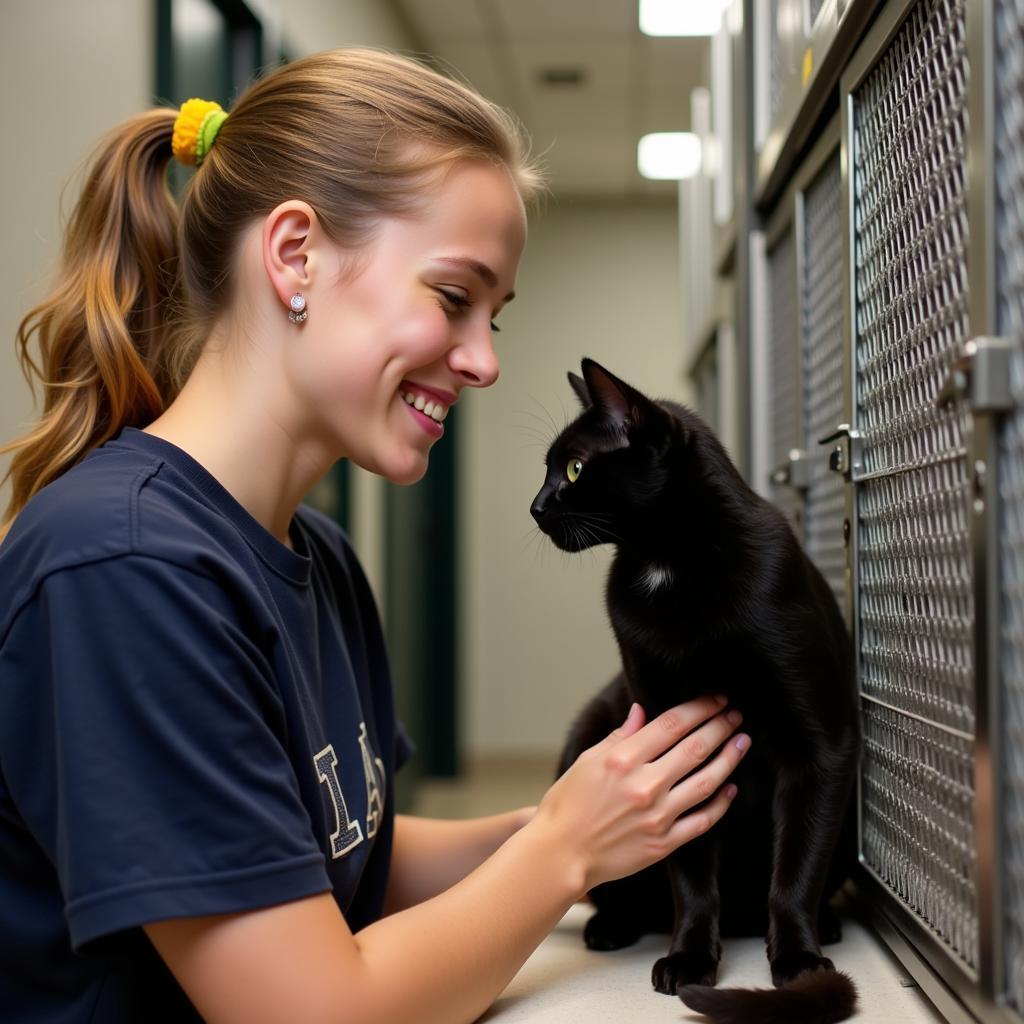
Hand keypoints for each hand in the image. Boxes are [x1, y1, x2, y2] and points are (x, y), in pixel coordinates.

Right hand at [533, 696, 748, 892]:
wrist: (561, 854)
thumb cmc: (567, 805)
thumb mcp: (587, 761)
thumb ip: (619, 736)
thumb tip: (642, 712)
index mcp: (623, 759)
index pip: (672, 724)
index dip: (699, 708)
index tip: (716, 700)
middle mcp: (644, 785)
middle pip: (695, 748)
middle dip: (720, 727)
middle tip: (735, 716)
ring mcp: (658, 815)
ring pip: (707, 781)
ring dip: (729, 758)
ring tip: (742, 742)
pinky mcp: (664, 842)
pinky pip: (703, 820)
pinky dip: (721, 803)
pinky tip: (730, 788)